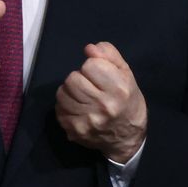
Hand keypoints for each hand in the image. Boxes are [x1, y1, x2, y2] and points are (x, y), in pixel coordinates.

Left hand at [55, 42, 146, 162]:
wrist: (128, 137)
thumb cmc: (128, 101)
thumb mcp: (126, 74)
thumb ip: (109, 55)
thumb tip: (89, 49)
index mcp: (118, 89)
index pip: (90, 65)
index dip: (93, 66)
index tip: (99, 75)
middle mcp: (103, 106)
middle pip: (73, 79)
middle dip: (79, 78)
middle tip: (89, 86)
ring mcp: (88, 120)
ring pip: (62, 93)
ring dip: (70, 92)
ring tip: (82, 96)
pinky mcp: (76, 131)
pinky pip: (59, 110)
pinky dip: (65, 106)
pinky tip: (78, 108)